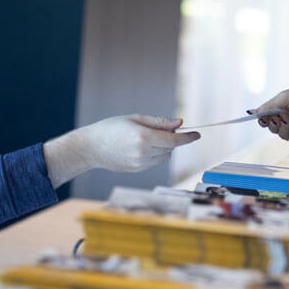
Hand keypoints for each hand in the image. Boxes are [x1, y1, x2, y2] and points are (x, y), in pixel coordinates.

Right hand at [44, 115, 200, 185]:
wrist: (91, 147)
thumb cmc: (111, 128)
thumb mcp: (135, 118)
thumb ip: (160, 122)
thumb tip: (180, 123)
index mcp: (144, 137)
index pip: (173, 140)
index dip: (187, 138)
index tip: (197, 135)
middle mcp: (143, 153)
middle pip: (170, 148)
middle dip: (172, 138)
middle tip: (163, 128)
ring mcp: (140, 164)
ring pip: (164, 156)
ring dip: (164, 147)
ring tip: (148, 137)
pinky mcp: (137, 170)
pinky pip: (155, 162)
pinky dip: (155, 154)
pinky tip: (141, 147)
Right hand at [253, 82, 288, 141]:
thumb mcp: (284, 97)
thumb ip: (269, 105)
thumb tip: (253, 112)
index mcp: (281, 107)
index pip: (266, 116)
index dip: (262, 118)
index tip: (260, 118)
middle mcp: (286, 117)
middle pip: (271, 127)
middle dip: (271, 123)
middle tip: (277, 117)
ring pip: (280, 134)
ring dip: (282, 127)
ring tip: (288, 119)